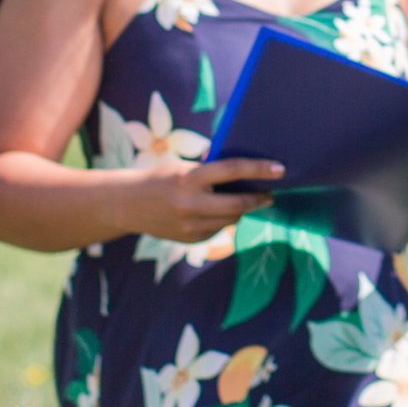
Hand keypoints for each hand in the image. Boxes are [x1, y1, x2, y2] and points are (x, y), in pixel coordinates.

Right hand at [127, 157, 283, 244]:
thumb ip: (210, 167)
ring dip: (241, 210)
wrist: (127, 205)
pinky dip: (223, 220)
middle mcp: (190, 204)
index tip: (280, 169)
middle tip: (269, 194)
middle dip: (258, 199)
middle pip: (238, 205)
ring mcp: (190, 226)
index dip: (259, 169)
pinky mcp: (190, 240)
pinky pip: (217, 230)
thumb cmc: (160, 179)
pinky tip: (216, 212)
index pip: (232, 170)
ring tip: (244, 199)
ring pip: (230, 220)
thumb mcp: (182, 166)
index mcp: (189, 178)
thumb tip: (244, 167)